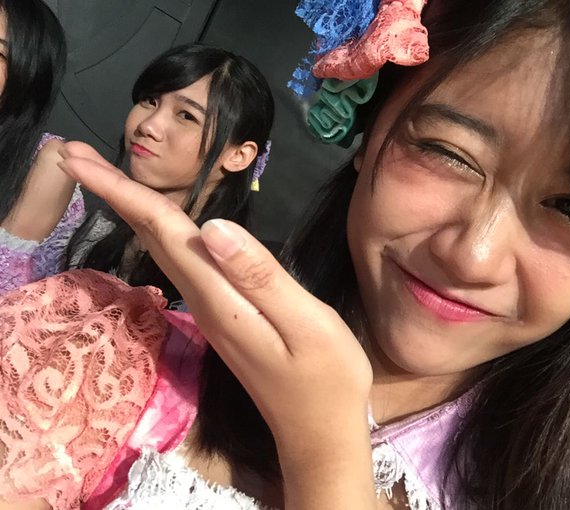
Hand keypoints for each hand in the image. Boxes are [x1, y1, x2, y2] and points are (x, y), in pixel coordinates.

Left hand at [58, 142, 375, 508]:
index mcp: (219, 296)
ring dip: (130, 211)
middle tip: (71, 154)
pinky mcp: (222, 315)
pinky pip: (180, 262)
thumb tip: (212, 227)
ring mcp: (210, 310)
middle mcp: (203, 300)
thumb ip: (261, 276)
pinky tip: (157, 223)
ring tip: (104, 179)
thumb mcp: (306, 324)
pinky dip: (158, 232)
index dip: (121, 191)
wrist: (316, 429)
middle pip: (151, 237)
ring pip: (161, 249)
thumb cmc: (325, 378)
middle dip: (111, 194)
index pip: (163, 232)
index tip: (77, 159)